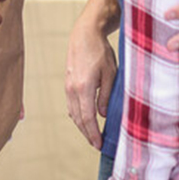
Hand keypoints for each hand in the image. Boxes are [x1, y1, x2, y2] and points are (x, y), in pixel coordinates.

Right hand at [64, 0, 117, 149]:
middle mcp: (72, 89)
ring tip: (92, 134)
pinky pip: (71, 104)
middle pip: (78, 119)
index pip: (87, 118)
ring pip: (73, 112)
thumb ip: (105, 95)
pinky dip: (77, 114)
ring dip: (82, 125)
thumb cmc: (101, 51)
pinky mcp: (67, 82)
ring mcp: (68, 86)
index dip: (93, 133)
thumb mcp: (110, 73)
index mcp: (83, 88)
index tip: (99, 144)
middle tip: (97, 144)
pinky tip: (84, 118)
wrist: (85, 34)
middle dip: (87, 133)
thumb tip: (102, 115)